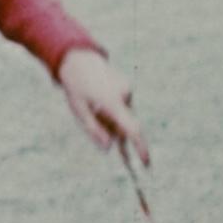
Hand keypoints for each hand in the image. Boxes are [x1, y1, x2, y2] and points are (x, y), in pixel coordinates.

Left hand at [59, 48, 149, 165]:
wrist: (79, 60)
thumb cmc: (77, 88)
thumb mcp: (79, 111)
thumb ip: (94, 131)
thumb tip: (109, 148)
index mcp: (111, 102)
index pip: (132, 129)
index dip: (140, 147)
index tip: (146, 162)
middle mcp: (124, 96)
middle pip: (125, 126)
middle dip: (119, 137)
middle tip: (114, 147)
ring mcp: (127, 90)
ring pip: (123, 116)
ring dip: (112, 121)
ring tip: (93, 106)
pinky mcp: (127, 87)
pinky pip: (123, 107)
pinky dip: (113, 111)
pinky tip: (99, 99)